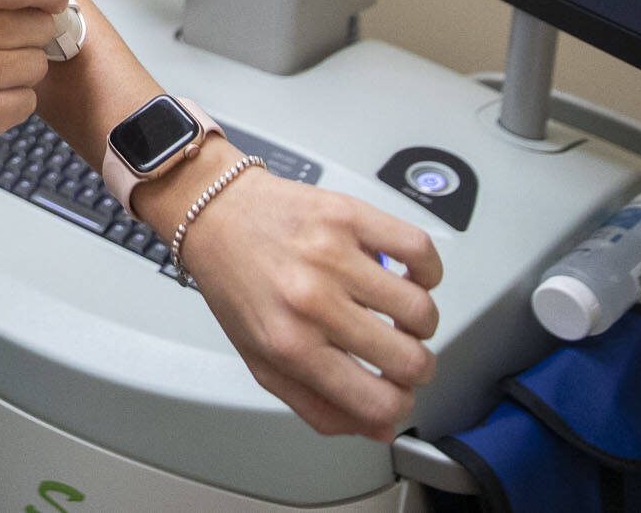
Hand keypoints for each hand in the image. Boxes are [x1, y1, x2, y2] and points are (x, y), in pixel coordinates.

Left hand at [177, 161, 442, 441]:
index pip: (378, 402)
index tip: (396, 394)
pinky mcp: (348, 215)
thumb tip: (378, 427)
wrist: (214, 214)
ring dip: (420, 321)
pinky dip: (427, 269)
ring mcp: (332, 255)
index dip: (399, 407)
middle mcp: (312, 301)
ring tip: (398, 313)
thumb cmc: (235, 282)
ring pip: (421, 309)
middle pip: (410, 361)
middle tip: (401, 353)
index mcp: (290, 345)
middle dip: (416, 368)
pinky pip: (419, 249)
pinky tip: (406, 275)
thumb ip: (318, 405)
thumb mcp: (260, 359)